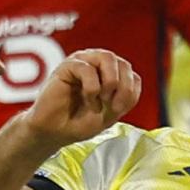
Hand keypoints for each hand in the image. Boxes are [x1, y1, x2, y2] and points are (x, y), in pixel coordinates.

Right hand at [24, 49, 142, 145]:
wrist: (55, 132)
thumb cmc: (80, 121)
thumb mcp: (111, 111)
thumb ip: (125, 95)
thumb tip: (133, 78)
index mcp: (109, 74)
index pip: (131, 73)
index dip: (130, 92)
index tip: (118, 110)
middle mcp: (96, 64)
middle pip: (123, 63)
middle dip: (123, 88)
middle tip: (112, 107)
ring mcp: (82, 62)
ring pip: (108, 57)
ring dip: (111, 82)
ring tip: (101, 98)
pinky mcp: (67, 66)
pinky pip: (87, 68)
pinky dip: (92, 88)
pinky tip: (87, 99)